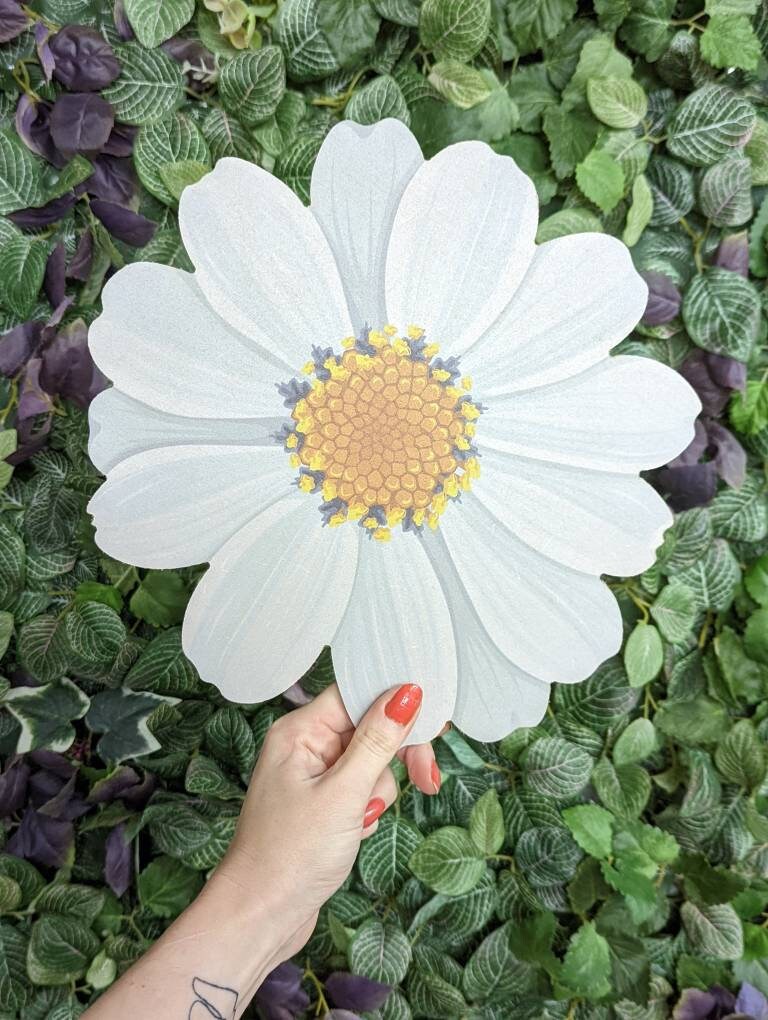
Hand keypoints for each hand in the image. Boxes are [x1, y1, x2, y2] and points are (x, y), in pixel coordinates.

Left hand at [212, 682, 440, 964]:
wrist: (260, 917)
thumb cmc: (289, 856)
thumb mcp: (344, 794)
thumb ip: (377, 741)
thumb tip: (407, 692)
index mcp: (299, 731)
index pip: (357, 693)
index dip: (396, 704)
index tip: (433, 721)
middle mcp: (304, 745)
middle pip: (369, 726)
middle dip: (396, 755)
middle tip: (427, 779)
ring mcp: (312, 775)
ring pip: (370, 761)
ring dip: (379, 790)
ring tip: (363, 820)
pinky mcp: (321, 803)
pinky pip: (361, 788)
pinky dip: (369, 807)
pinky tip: (357, 831)